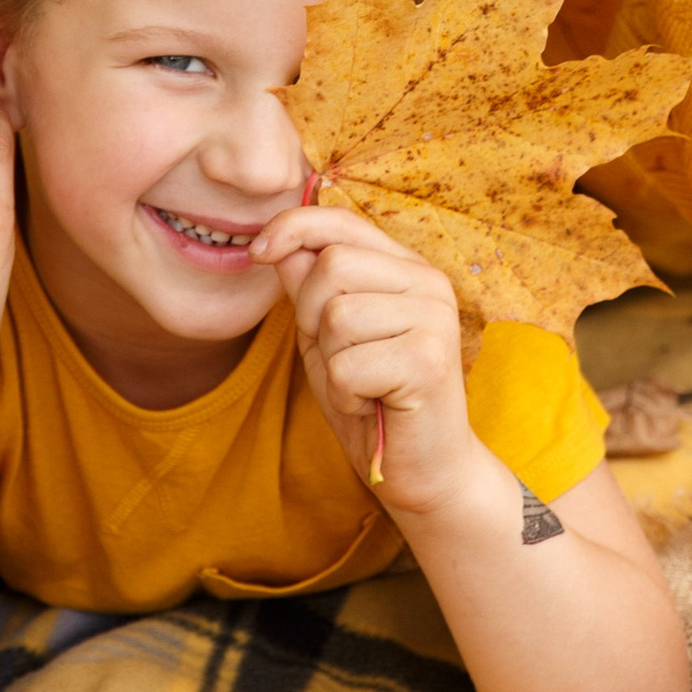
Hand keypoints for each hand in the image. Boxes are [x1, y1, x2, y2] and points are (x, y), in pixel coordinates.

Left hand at [257, 201, 482, 519]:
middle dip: (311, 315)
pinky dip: (345, 393)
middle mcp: (428, 283)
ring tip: (362, 383)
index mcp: (407, 268)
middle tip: (342, 359)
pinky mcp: (429, 360)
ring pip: (336, 315)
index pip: (341, 221)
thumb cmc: (373, 401)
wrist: (424, 470)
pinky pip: (347, 365)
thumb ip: (308, 289)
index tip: (257, 251)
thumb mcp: (327, 339)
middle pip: (331, 265)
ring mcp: (434, 319)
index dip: (293, 227)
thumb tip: (278, 242)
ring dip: (332, 361)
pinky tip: (372, 404)